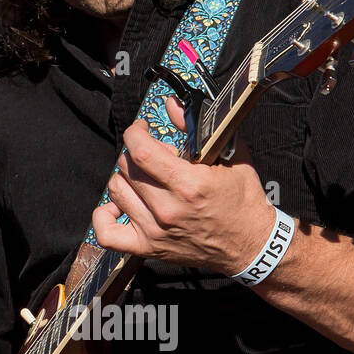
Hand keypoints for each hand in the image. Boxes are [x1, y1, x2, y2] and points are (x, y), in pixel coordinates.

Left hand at [92, 96, 275, 275]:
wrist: (249, 245)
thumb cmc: (242, 201)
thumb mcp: (231, 157)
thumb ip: (197, 129)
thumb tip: (172, 105)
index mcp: (189, 185)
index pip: (141, 150)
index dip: (135, 132)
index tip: (141, 129)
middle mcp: (168, 209)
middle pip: (127, 168)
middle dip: (135, 153)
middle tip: (151, 155)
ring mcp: (155, 231)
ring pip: (116, 191)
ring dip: (125, 178)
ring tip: (142, 178)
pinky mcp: (149, 248)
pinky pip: (107, 234)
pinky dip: (103, 217)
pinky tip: (118, 205)